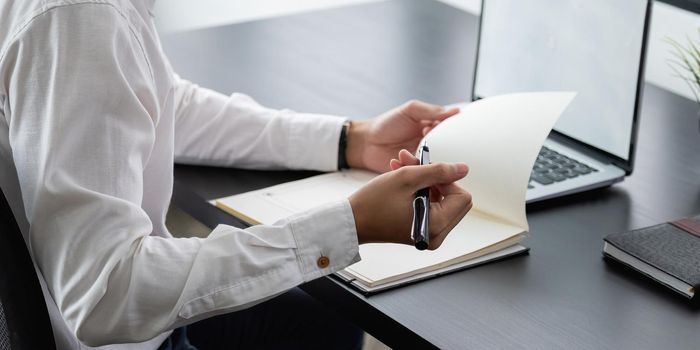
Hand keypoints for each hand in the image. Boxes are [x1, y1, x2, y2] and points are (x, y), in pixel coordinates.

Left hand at [346, 100, 459, 172]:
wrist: (366, 143)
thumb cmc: (386, 124)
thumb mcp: (410, 111)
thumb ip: (430, 111)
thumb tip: (455, 111)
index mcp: (432, 128)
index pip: (450, 132)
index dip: (451, 133)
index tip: (444, 132)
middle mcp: (430, 145)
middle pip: (446, 150)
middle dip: (442, 149)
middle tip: (430, 143)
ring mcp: (423, 159)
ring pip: (434, 163)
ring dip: (426, 159)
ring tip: (412, 151)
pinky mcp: (414, 172)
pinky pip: (421, 173)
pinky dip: (414, 168)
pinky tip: (402, 159)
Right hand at [349, 159, 471, 249]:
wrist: (352, 221)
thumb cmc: (373, 203)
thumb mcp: (407, 178)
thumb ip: (438, 171)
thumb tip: (463, 169)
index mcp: (436, 225)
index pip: (461, 196)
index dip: (446, 179)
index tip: (425, 171)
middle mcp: (436, 235)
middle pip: (454, 199)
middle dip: (435, 179)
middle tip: (413, 166)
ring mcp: (429, 234)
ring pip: (441, 200)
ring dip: (424, 181)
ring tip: (402, 167)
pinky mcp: (421, 231)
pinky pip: (430, 207)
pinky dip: (419, 191)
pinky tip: (402, 179)